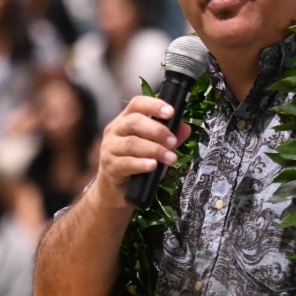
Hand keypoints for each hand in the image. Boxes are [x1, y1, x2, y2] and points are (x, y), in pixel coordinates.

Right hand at [90, 95, 191, 209]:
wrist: (116, 190)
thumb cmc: (136, 163)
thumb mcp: (154, 147)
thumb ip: (168, 137)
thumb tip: (185, 128)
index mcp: (125, 120)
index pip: (137, 104)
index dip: (154, 105)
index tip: (171, 112)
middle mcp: (115, 130)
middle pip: (134, 122)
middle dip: (157, 130)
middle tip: (173, 141)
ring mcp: (110, 148)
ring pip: (132, 143)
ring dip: (155, 150)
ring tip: (170, 158)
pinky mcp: (110, 167)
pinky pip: (126, 163)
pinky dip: (142, 164)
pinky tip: (153, 166)